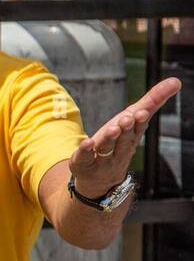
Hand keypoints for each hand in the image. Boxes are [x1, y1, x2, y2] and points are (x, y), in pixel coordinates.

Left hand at [69, 77, 180, 197]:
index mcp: (132, 137)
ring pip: (107, 148)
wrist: (100, 179)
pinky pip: (85, 158)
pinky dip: (86, 151)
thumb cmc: (119, 143)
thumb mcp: (133, 120)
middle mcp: (120, 149)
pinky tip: (87, 143)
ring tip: (113, 129)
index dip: (140, 121)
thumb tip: (176, 81)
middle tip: (128, 118)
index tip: (142, 112)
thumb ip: (153, 100)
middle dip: (127, 129)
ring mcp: (103, 159)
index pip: (138, 129)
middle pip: (124, 139)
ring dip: (110, 138)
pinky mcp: (84, 164)